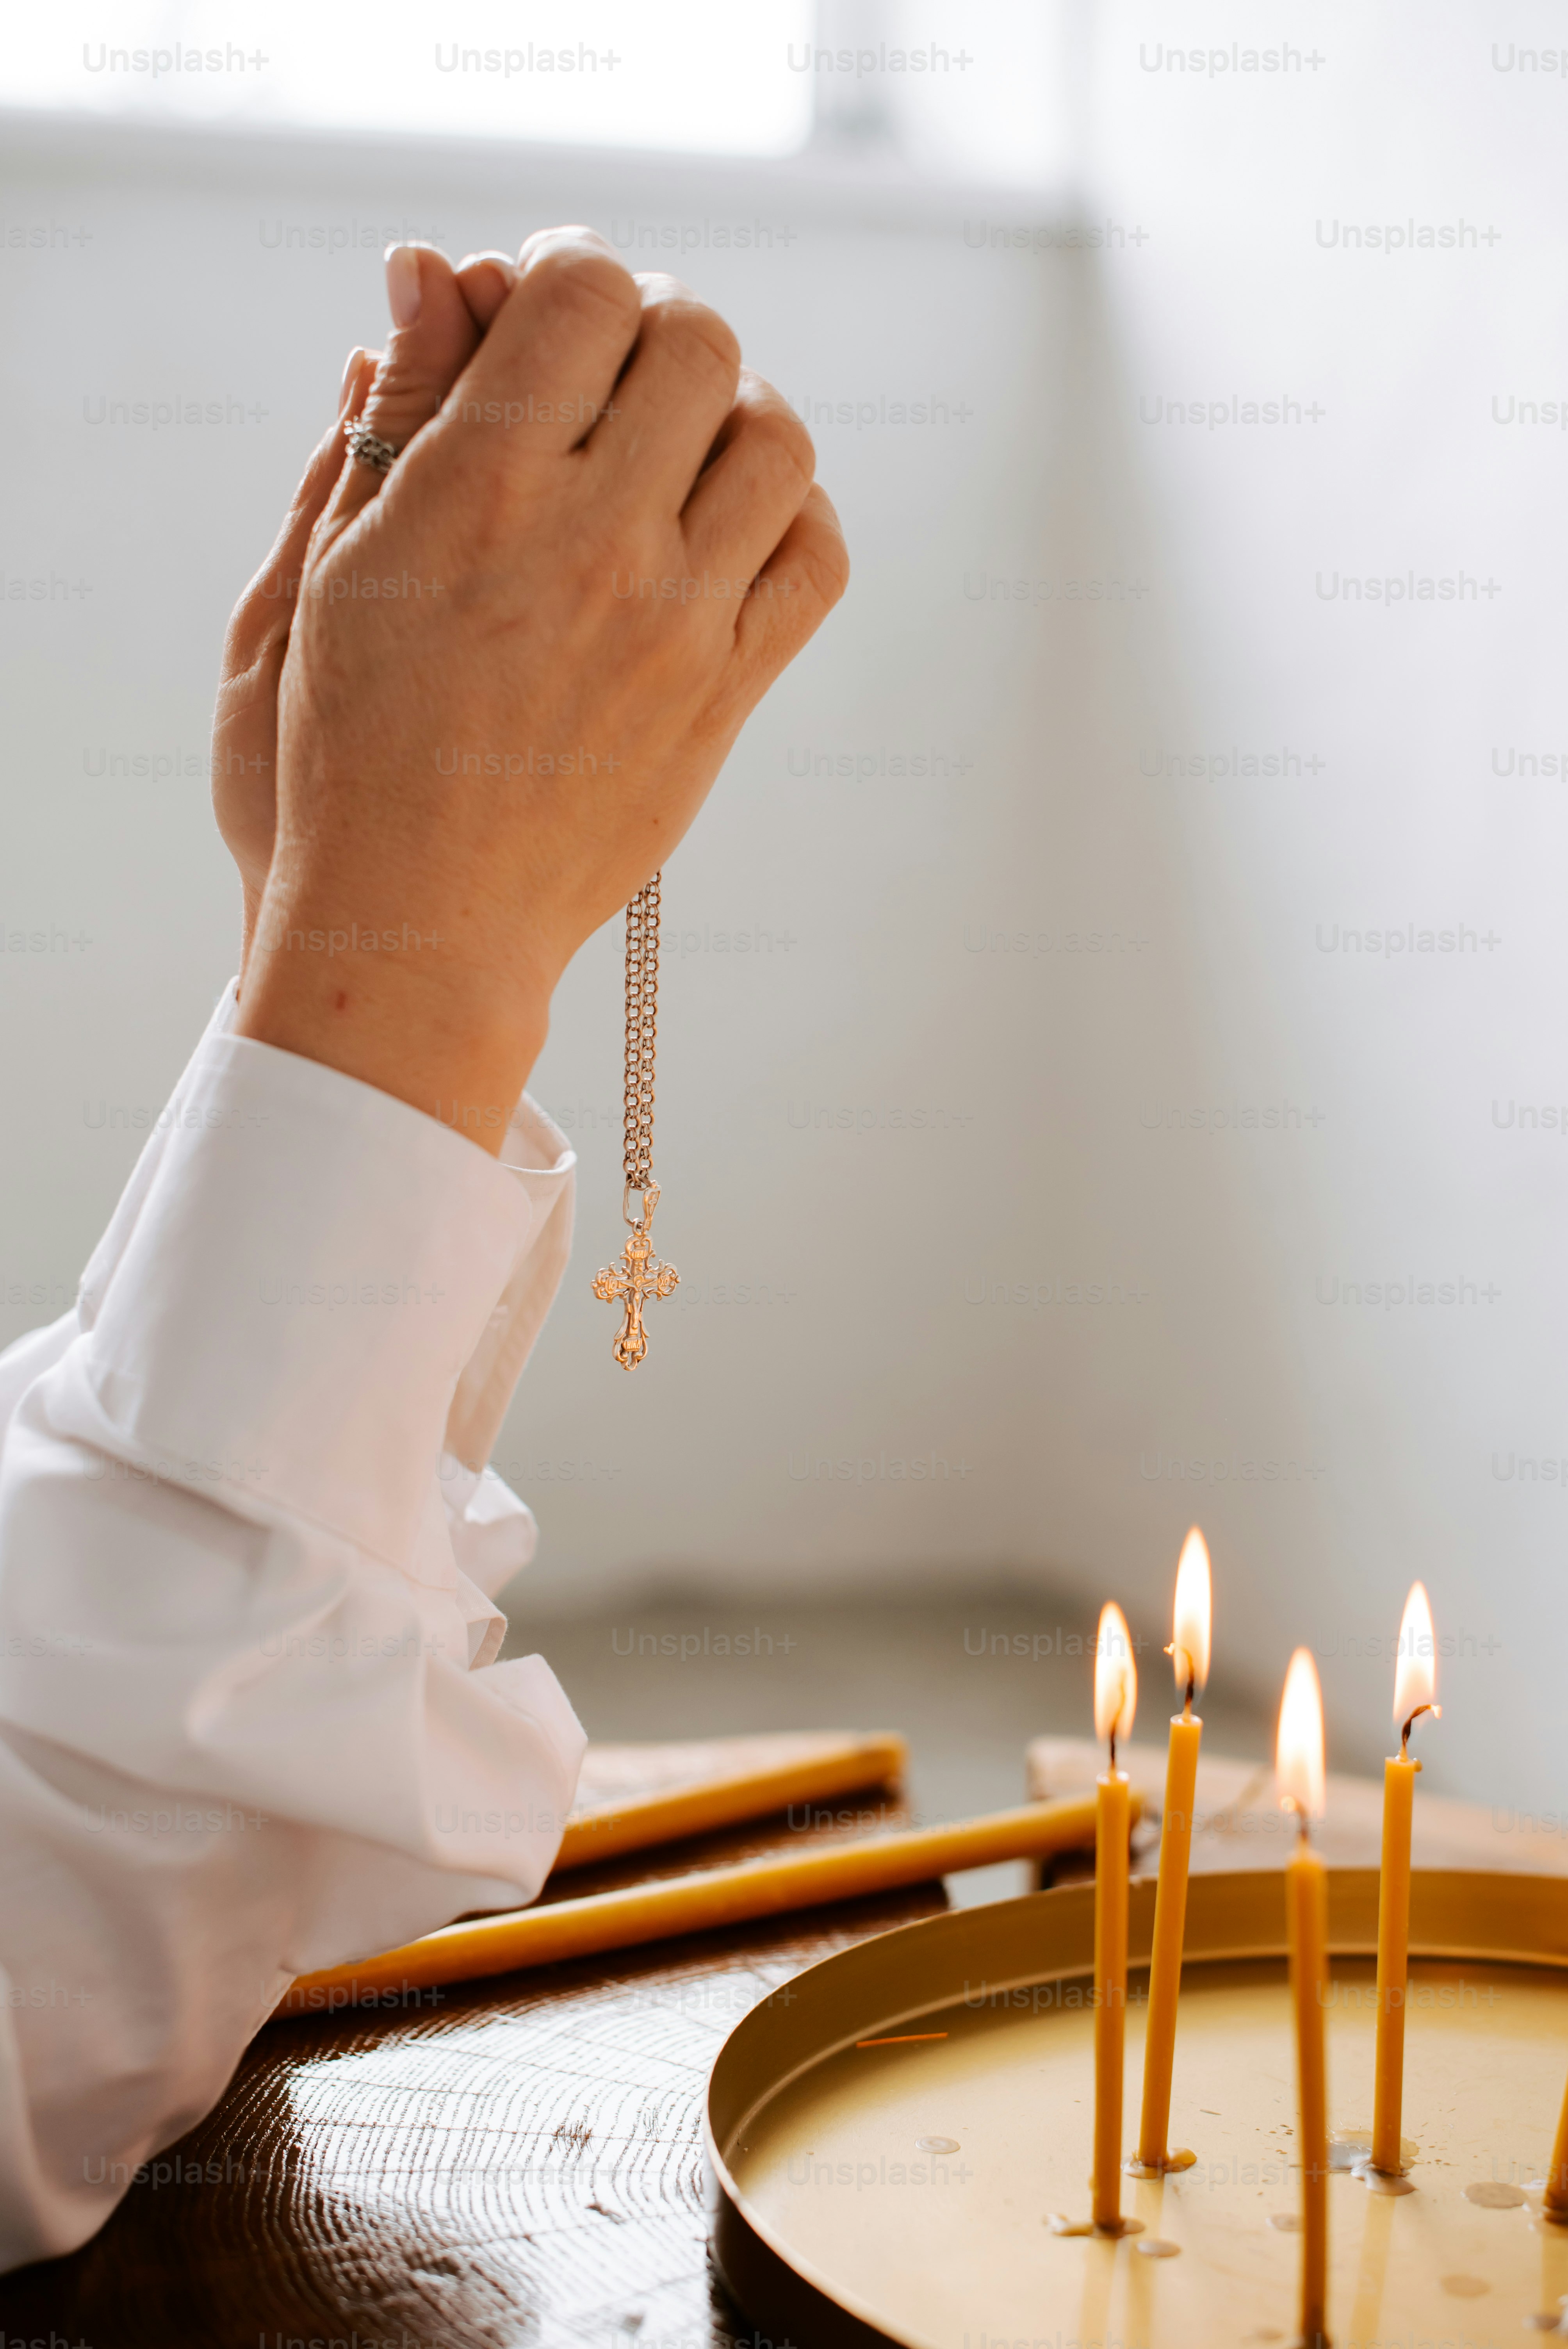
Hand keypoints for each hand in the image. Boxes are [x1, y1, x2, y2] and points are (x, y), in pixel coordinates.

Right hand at [238, 228, 848, 1146]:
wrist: (421, 919)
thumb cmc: (352, 740)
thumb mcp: (340, 562)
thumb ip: (401, 408)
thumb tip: (435, 266)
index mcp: (477, 494)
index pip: (583, 291)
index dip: (573, 269)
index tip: (550, 310)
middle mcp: (591, 545)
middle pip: (696, 342)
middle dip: (660, 325)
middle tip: (622, 367)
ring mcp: (675, 624)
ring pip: (777, 439)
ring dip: (741, 410)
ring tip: (688, 440)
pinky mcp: (724, 695)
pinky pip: (815, 560)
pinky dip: (794, 514)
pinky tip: (735, 524)